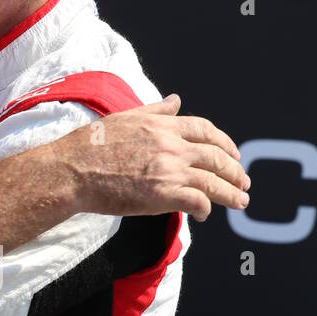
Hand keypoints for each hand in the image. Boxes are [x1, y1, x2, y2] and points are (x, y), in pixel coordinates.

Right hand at [67, 94, 249, 219]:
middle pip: (216, 156)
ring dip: (231, 193)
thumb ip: (155, 110)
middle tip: (244, 181)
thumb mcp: (125, 117)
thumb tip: (176, 100)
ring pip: (213, 182)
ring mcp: (169, 170)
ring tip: (241, 201)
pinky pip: (197, 202)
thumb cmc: (90, 145)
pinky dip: (206, 209)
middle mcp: (171, 145)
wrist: (72, 170)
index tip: (233, 154)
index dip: (224, 142)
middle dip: (234, 170)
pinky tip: (204, 215)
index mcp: (163, 125)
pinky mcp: (163, 194)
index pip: (205, 130)